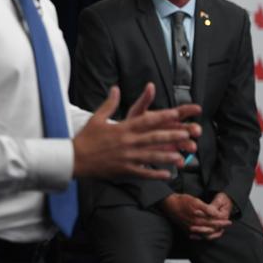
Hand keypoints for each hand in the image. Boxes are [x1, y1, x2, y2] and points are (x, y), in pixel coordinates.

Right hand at [72, 83, 200, 178]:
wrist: (75, 158)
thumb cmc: (86, 137)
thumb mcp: (97, 117)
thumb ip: (109, 103)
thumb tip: (115, 88)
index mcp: (122, 129)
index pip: (146, 121)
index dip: (162, 118)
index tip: (176, 114)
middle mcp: (126, 142)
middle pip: (153, 139)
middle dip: (171, 137)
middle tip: (187, 135)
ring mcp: (126, 158)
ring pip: (151, 157)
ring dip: (167, 156)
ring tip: (182, 156)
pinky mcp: (124, 170)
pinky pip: (143, 173)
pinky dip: (155, 174)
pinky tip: (167, 174)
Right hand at [160, 193, 231, 239]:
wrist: (169, 204)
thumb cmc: (182, 201)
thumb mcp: (195, 201)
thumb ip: (207, 208)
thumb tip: (216, 213)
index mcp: (198, 219)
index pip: (214, 222)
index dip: (222, 222)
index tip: (229, 221)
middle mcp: (195, 226)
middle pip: (211, 229)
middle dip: (220, 227)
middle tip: (227, 225)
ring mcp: (191, 229)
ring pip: (206, 235)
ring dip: (214, 233)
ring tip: (220, 230)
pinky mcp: (187, 231)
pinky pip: (199, 236)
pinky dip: (205, 236)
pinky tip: (208, 234)